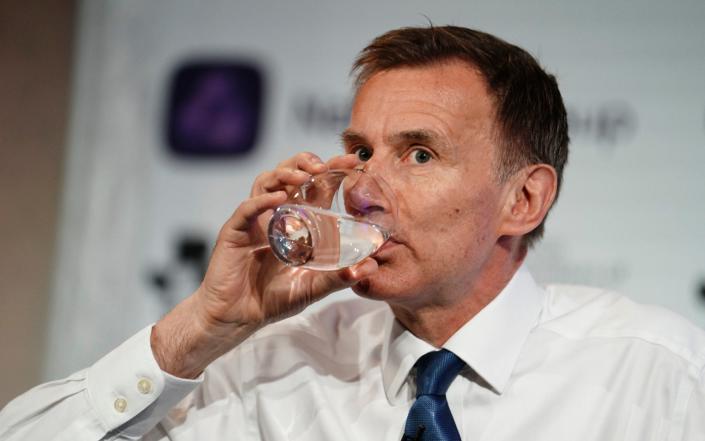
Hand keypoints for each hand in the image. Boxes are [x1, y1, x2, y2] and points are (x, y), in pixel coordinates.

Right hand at [151, 153, 376, 377]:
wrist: (238, 316)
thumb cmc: (273, 299)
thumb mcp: (313, 287)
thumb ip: (339, 277)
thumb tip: (372, 266)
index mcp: (297, 221)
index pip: (315, 186)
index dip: (331, 170)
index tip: (351, 162)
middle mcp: (276, 215)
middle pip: (289, 173)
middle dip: (306, 161)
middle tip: (323, 166)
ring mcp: (255, 220)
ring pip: (266, 181)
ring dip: (286, 173)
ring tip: (304, 176)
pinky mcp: (236, 231)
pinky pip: (247, 208)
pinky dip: (263, 200)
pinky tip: (279, 199)